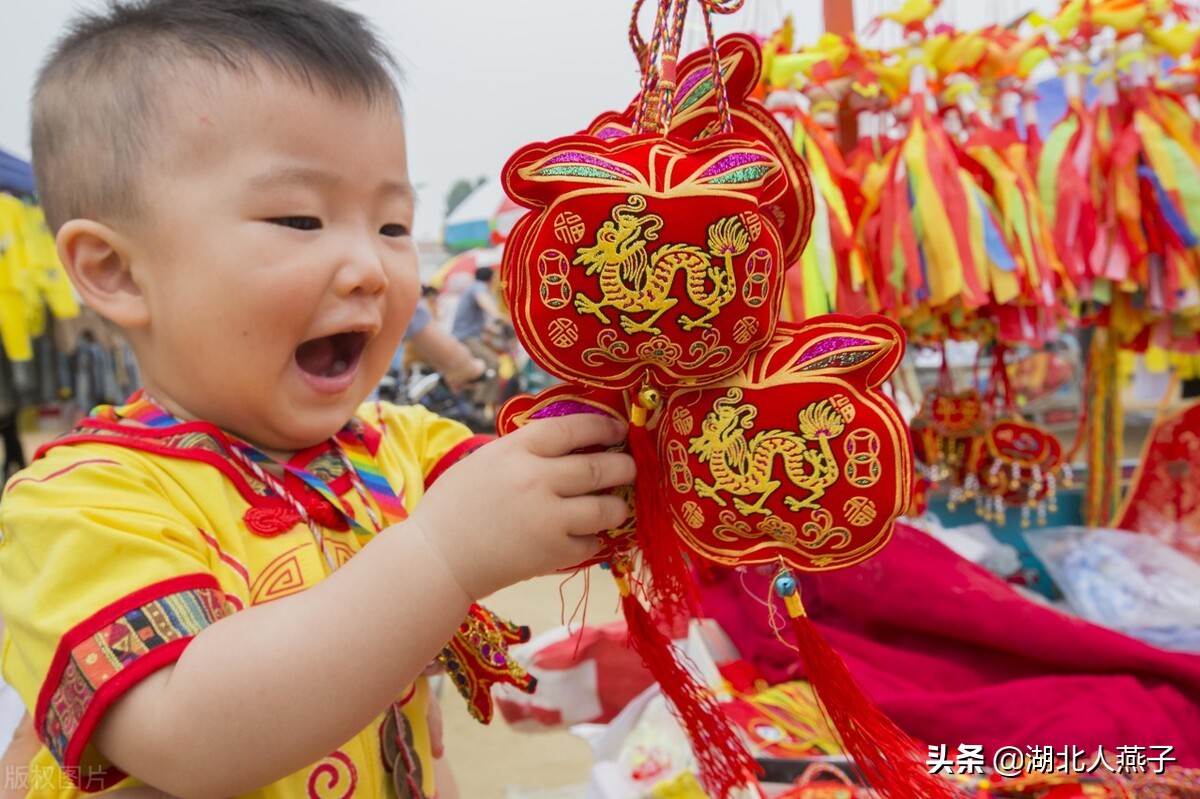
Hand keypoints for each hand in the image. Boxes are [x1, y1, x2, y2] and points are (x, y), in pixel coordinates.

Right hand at [410, 414, 632, 598]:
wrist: (436, 558)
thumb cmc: (453, 507)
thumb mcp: (485, 461)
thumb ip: (524, 451)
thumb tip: (570, 441)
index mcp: (516, 450)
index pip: (573, 427)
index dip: (603, 425)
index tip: (618, 429)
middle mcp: (536, 479)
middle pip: (600, 466)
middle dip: (624, 466)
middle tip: (630, 468)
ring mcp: (547, 518)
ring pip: (607, 507)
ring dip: (618, 506)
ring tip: (617, 506)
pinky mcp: (552, 553)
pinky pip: (592, 543)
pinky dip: (593, 540)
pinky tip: (585, 537)